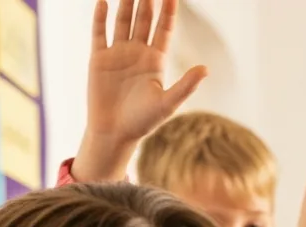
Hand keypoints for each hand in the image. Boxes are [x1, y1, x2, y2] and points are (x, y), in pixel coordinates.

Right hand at [76, 0, 206, 179]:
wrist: (114, 134)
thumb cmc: (143, 122)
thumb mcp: (167, 103)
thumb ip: (186, 85)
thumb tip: (206, 69)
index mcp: (156, 60)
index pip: (164, 29)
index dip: (168, 11)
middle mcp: (137, 53)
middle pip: (144, 19)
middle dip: (147, 1)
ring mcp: (118, 54)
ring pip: (122, 21)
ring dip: (125, 3)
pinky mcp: (99, 59)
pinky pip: (99, 33)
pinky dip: (100, 18)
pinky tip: (103, 2)